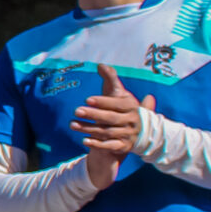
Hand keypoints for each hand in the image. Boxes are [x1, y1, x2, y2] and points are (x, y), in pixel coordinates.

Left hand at [73, 65, 152, 189]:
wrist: (138, 133)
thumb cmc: (123, 109)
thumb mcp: (120, 94)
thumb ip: (111, 79)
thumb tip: (101, 65)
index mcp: (131, 106)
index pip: (116, 104)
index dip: (102, 101)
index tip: (87, 99)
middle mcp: (131, 121)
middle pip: (111, 118)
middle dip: (93, 115)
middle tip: (76, 110)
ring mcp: (128, 134)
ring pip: (107, 132)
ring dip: (89, 129)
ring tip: (72, 124)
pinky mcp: (123, 146)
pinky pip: (110, 146)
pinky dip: (98, 144)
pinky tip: (84, 140)